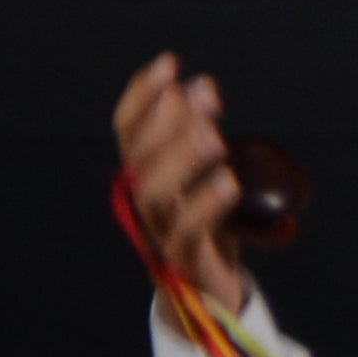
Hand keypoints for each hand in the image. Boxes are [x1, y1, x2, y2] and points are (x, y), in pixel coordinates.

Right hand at [111, 55, 248, 309]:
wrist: (211, 293)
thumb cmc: (208, 228)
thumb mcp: (207, 176)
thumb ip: (202, 134)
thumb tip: (200, 86)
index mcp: (145, 176)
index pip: (128, 130)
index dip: (142, 96)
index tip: (170, 62)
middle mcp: (143, 201)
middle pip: (139, 158)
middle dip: (167, 122)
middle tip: (202, 97)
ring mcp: (161, 232)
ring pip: (156, 193)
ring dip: (183, 159)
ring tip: (214, 136)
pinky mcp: (186, 261)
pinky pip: (189, 232)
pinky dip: (206, 205)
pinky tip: (229, 182)